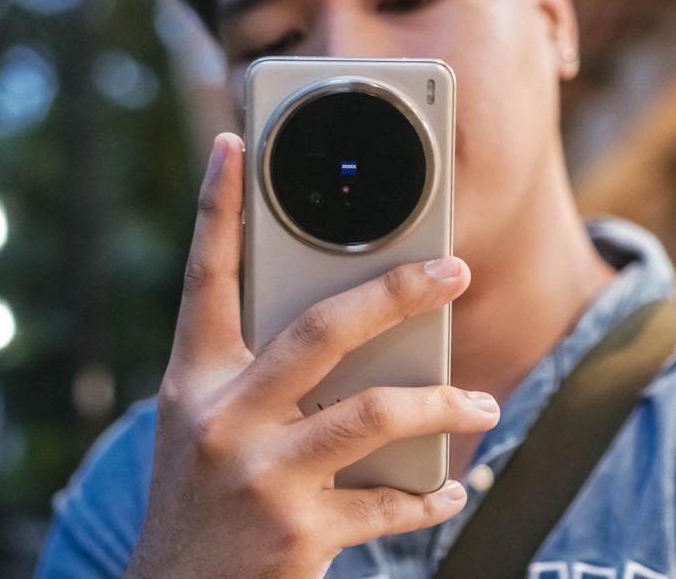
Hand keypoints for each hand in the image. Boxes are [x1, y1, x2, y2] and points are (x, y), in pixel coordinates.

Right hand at [126, 133, 498, 578]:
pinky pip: (387, 501)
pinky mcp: (299, 532)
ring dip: (442, 404)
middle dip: (397, 292)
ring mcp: (261, 476)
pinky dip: (429, 494)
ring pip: (374, 414)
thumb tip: (356, 326)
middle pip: (322, 332)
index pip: (205, 279)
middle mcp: (223, 419)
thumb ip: (258, 374)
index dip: (217, 209)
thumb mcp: (202, 426)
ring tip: (480, 403)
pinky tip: (451, 488)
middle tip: (454, 270)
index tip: (235, 144)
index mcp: (195, 381)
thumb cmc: (200, 497)